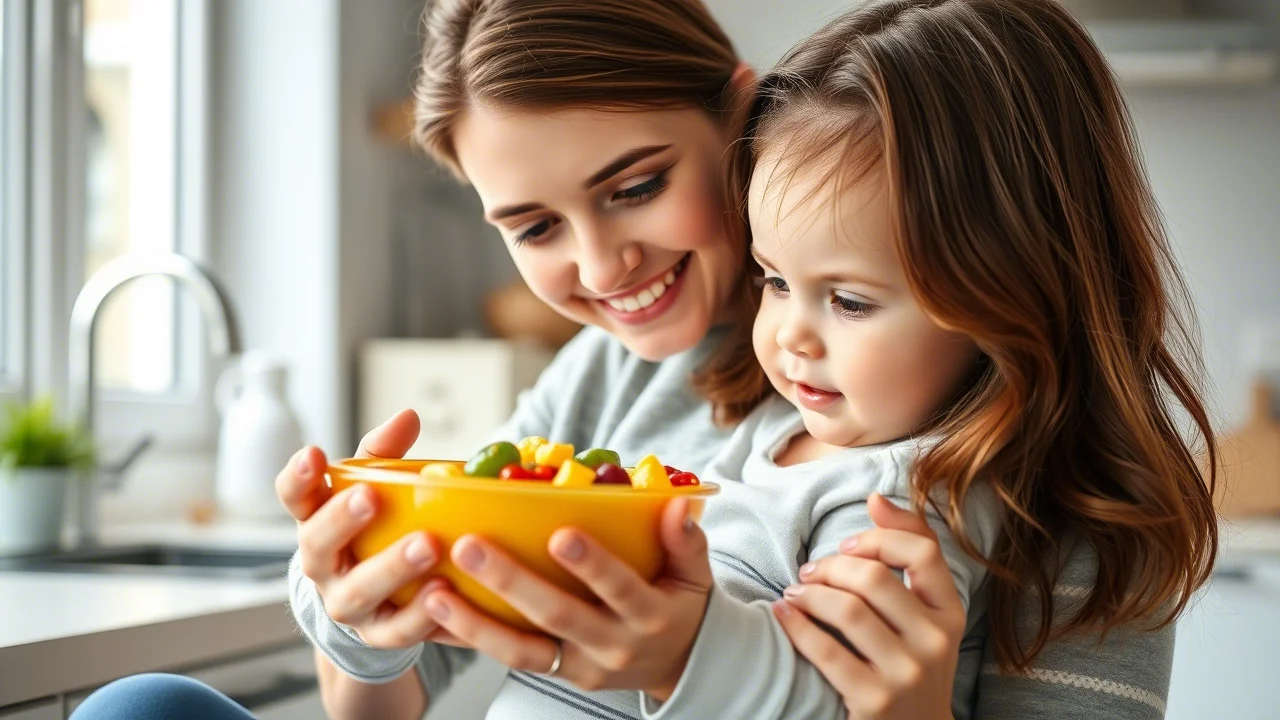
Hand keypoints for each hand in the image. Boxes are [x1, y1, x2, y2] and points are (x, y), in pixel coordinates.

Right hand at [277, 409, 462, 648]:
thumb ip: (384, 454)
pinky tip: (446, 593)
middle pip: (319, 545)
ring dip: (392, 568)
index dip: (298, 478)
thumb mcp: (375, 488)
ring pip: (360, 591)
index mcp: (315, 521)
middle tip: (370, 496)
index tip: (313, 453)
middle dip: (342, 520)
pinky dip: (421, 615)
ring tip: (427, 546)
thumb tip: (408, 416)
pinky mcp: (378, 635)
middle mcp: (322, 565)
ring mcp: (347, 603)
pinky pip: (397, 630)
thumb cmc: (375, 530)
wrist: (375, 604)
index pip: (294, 498)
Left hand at [421, 497, 713, 697]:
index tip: (560, 533)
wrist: (677, 665)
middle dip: (511, 583)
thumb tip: (677, 505)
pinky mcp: (553, 673)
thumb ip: (686, 541)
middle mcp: (611, 646)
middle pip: (558, 617)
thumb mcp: (695, 574)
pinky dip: (467, 640)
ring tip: (434, 593)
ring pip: (522, 651)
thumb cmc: (679, 604)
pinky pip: (507, 658)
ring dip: (474, 624)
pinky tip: (431, 618)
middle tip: (471, 547)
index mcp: (649, 616)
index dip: (593, 565)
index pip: (621, 589)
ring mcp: (578, 666)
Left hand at [773, 493, 964, 719]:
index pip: (923, 550)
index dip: (878, 536)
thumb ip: (908, 554)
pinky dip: (796, 626)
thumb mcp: (923, 614)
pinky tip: (783, 615)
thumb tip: (876, 497)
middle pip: (874, 576)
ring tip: (794, 594)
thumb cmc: (909, 661)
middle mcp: (936, 641)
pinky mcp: (875, 700)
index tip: (848, 542)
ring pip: (847, 609)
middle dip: (831, 566)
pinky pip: (826, 650)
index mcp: (950, 612)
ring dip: (808, 593)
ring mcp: (908, 673)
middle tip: (809, 573)